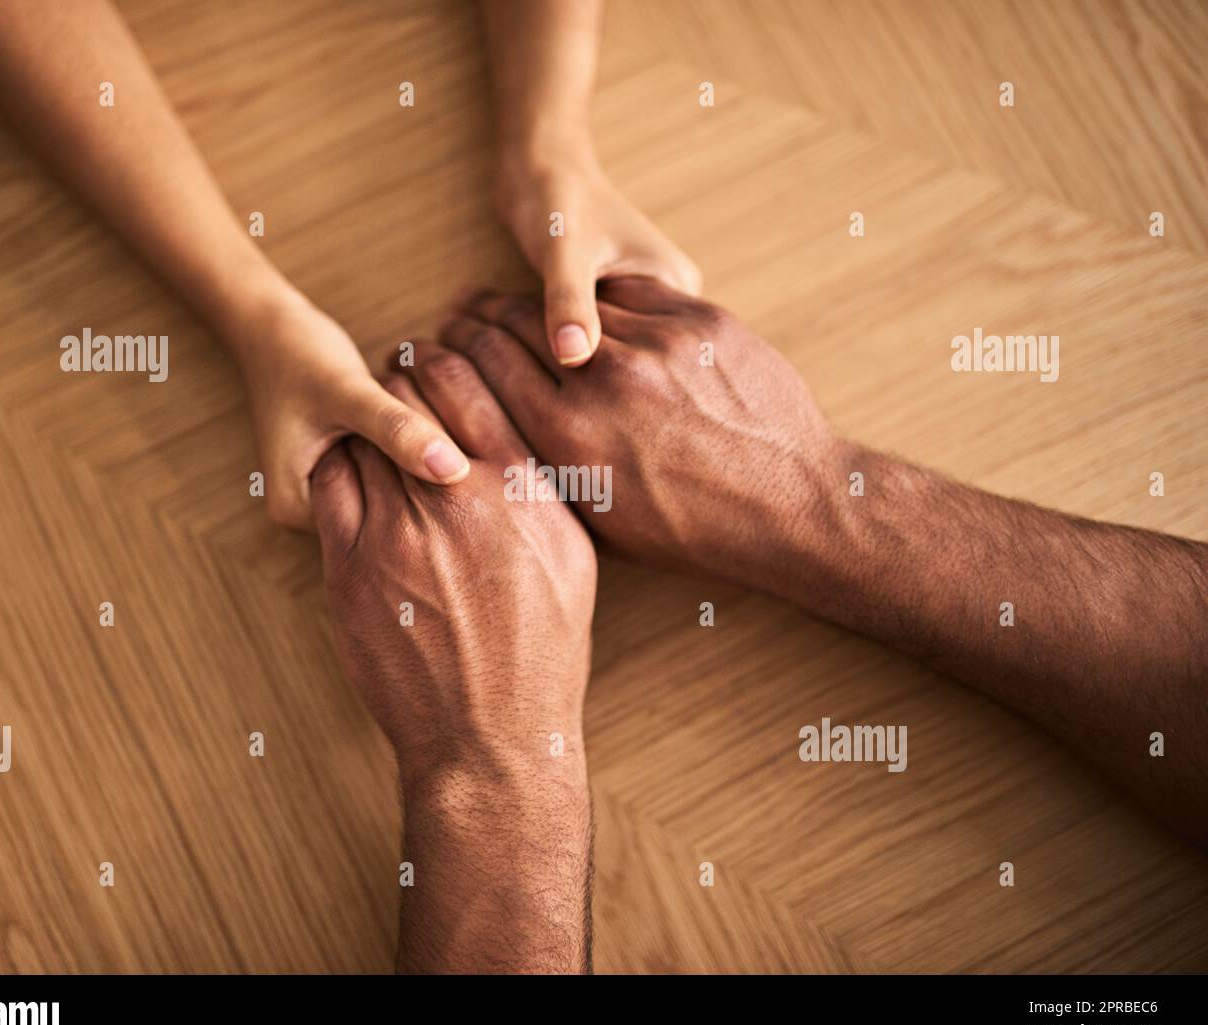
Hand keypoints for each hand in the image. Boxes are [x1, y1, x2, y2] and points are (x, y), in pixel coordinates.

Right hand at [234, 293, 470, 529]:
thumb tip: (455, 472)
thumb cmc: (301, 354)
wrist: (272, 328)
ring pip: (384, 489)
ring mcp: (321, 492)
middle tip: (432, 433)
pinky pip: (380, 471)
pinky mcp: (337, 472)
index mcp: (297, 510)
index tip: (431, 448)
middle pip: (380, 510)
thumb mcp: (350, 392)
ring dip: (405, 460)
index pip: (376, 522)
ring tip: (417, 424)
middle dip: (410, 475)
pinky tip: (405, 423)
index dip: (415, 487)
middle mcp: (306, 512)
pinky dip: (396, 448)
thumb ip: (398, 430)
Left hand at [310, 349, 596, 776]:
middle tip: (394, 378)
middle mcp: (455, 498)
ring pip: (361, 436)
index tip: (434, 364)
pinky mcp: (348, 567)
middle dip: (398, 380)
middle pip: (406, 398)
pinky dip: (337, 465)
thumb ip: (545, 490)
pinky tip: (348, 468)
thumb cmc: (543, 655)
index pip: (465, 384)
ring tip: (367, 419)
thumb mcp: (573, 561)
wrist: (489, 736)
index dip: (442, 362)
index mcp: (518, 488)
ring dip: (363, 421)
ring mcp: (395, 532)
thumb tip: (522, 445)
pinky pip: (329, 487)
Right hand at [437, 278, 842, 591]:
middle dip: (474, 316)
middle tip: (457, 310)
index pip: (484, 368)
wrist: (791, 505)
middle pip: (512, 327)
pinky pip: (630, 293)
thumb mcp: (603, 519)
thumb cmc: (694, 528)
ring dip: (533, 302)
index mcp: (569, 440)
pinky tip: (586, 299)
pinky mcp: (698, 321)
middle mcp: (602, 386)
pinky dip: (602, 296)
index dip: (451, 349)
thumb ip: (546, 469)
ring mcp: (653, 347)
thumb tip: (494, 436)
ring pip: (570, 305)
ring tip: (515, 304)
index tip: (438, 342)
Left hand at [496, 142, 700, 368]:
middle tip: (552, 377)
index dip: (617, 382)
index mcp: (678, 287)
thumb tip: (574, 355)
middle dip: (599, 377)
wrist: (538, 168)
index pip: (659, 360)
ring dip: (586, 365)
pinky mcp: (621, 306)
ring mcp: (647, 304)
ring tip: (547, 364)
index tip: (578, 395)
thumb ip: (569, 302)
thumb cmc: (554, 198)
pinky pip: (600, 344)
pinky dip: (576, 349)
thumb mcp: (562, 252)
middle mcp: (672, 300)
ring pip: (617, 358)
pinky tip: (547, 348)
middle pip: (639, 364)